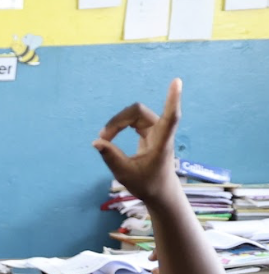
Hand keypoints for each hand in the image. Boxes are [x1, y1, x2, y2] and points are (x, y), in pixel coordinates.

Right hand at [94, 78, 182, 204]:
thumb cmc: (147, 184)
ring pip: (135, 114)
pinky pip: (133, 120)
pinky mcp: (150, 132)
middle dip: (118, 121)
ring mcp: (156, 131)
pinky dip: (120, 125)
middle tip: (103, 138)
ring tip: (104, 139)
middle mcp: (160, 133)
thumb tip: (97, 142)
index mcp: (161, 143)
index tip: (176, 81)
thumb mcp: (125, 174)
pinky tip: (110, 134)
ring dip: (117, 123)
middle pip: (138, 112)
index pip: (170, 117)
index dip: (172, 99)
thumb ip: (111, 157)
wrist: (159, 191)